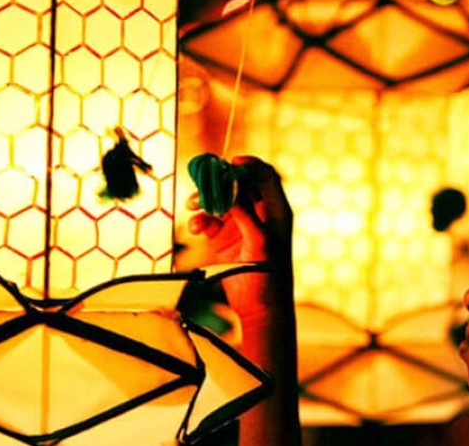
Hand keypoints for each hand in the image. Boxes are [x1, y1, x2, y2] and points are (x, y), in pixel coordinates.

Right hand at [187, 156, 292, 318]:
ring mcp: (239, 224)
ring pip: (218, 200)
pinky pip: (208, 220)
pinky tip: (196, 228)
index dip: (248, 165)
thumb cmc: (269, 275)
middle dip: (218, 182)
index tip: (230, 162)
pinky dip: (200, 220)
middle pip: (236, 184)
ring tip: (193, 207)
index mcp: (275, 209)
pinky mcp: (223, 237)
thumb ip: (245, 213)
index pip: (264, 175)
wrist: (258, 306)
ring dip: (204, 201)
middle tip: (203, 184)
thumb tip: (230, 189)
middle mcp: (257, 213)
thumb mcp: (260, 241)